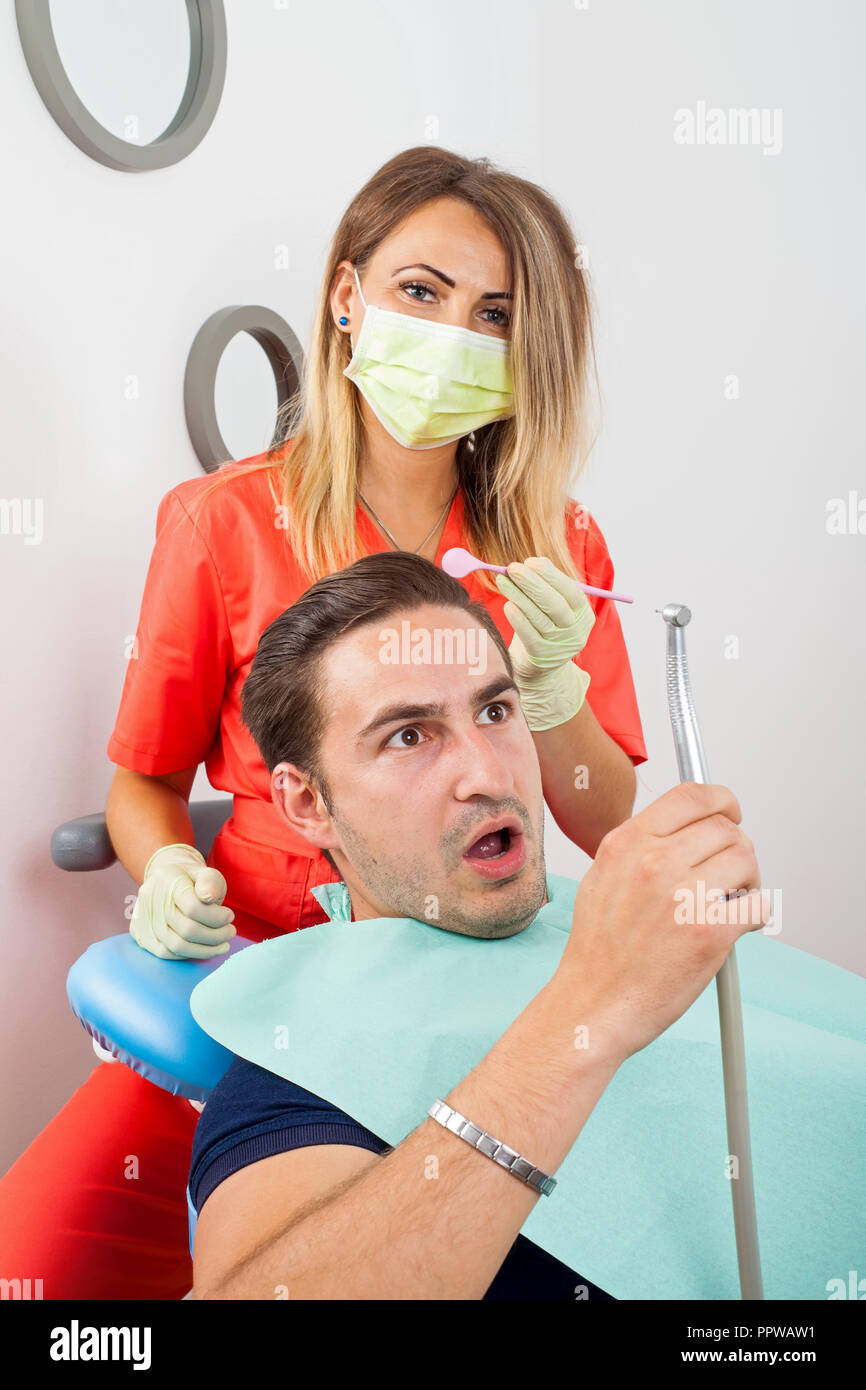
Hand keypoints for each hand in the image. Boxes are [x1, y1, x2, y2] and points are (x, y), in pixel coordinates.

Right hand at [130, 843, 235, 959]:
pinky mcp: (139, 932)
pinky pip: (164, 952)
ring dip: (204, 949)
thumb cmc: (191, 878)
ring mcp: (142, 917)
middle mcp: (151, 898)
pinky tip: (204, 949)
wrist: (165, 878)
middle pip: (186, 929)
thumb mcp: (205, 872)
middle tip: (230, 933)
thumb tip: (210, 896)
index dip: (216, 917)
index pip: (193, 907)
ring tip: (223, 944)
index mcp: (168, 879)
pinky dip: (188, 954)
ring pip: (176, 945)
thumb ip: (210, 881)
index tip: (230, 916)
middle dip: (215, 936)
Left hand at [495, 555, 594, 730]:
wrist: (542, 667)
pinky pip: (528, 635)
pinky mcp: (541, 656)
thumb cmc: (546, 626)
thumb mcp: (553, 606)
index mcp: (583, 614)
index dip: (551, 575)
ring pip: (539, 618)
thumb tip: (534, 562)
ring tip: (502, 580)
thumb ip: (548, 584)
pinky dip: (518, 619)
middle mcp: (575, 631)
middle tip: (512, 568)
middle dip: (532, 583)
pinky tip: (507, 605)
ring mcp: (559, 646)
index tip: (530, 562)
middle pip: (555, 604)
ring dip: (519, 596)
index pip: (571, 592)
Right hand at [556, 782, 772, 1061]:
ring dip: (748, 880)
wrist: (592, 1003)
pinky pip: (758, 904)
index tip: (730, 813)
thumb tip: (684, 829)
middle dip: (735, 849)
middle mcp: (655, 861)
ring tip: (730, 903)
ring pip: (745, 859)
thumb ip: (641, 847)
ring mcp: (683, 896)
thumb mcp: (603, 877)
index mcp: (628, 843)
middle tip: (730, 876)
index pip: (692, 794)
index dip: (722, 801)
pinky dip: (756, 915)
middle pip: (726, 828)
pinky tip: (735, 927)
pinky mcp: (709, 932)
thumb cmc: (598, 950)